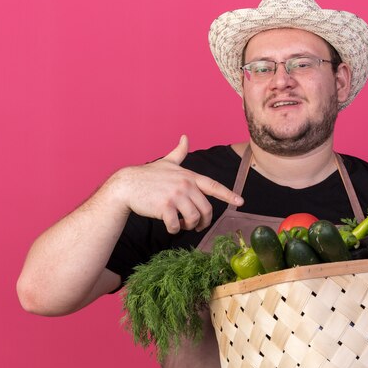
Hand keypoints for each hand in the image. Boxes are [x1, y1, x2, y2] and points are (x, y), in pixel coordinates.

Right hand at [112, 135, 242, 232]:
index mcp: (189, 176)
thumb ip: (178, 152)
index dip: (228, 194)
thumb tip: (185, 137)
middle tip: (197, 226)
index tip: (240, 201)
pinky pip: (176, 225)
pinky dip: (175, 230)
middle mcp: (185, 185)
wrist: (126, 185)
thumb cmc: (147, 175)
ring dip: (189, 226)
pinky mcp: (164, 208)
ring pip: (193, 218)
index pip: (213, 186)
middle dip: (204, 221)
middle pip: (206, 209)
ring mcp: (175, 196)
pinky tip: (170, 226)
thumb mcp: (166, 162)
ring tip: (182, 225)